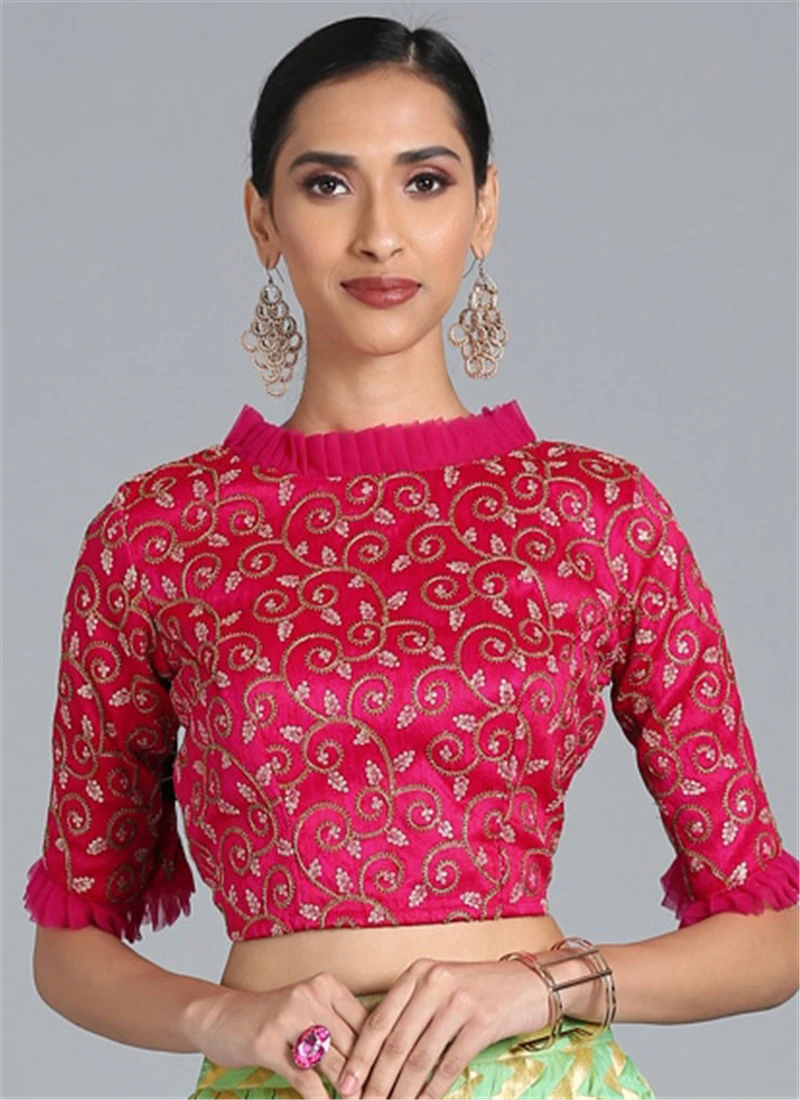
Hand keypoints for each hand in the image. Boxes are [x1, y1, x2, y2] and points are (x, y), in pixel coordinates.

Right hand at [182, 971, 371, 1099]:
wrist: (220, 1016)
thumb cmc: (273, 1019)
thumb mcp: (309, 1012)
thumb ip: (340, 1027)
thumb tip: (380, 1057)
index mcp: (326, 985)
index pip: (367, 1024)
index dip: (381, 1057)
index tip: (392, 1083)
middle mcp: (309, 995)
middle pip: (352, 1045)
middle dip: (366, 1079)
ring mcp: (287, 1016)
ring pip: (332, 1062)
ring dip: (348, 1093)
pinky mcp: (267, 1041)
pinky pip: (303, 1077)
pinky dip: (319, 1099)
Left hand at [335, 957, 549, 1099]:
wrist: (529, 984)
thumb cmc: (478, 989)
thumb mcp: (439, 986)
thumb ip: (409, 1009)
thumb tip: (371, 1054)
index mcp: (417, 973)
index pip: (379, 1020)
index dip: (359, 1057)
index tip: (344, 1086)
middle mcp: (434, 982)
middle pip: (395, 1044)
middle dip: (375, 1082)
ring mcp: (458, 1001)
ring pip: (419, 1059)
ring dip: (401, 1093)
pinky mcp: (482, 1022)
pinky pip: (449, 1066)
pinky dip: (432, 1093)